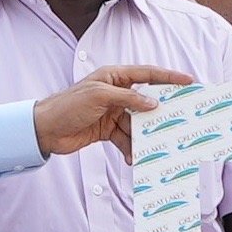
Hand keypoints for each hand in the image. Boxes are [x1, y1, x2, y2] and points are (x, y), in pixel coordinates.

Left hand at [33, 65, 193, 155]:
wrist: (44, 130)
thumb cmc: (68, 105)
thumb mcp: (100, 97)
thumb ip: (128, 99)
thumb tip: (152, 104)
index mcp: (114, 77)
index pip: (147, 74)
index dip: (168, 77)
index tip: (188, 81)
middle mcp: (116, 93)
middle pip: (145, 101)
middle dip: (160, 112)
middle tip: (178, 119)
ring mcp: (112, 112)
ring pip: (137, 124)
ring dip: (143, 137)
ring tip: (153, 147)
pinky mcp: (107, 130)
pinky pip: (126, 138)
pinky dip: (130, 148)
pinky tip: (132, 158)